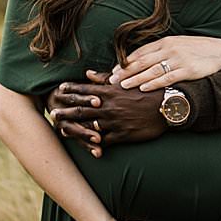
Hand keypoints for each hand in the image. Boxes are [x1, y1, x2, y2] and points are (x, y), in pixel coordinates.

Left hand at [48, 71, 168, 156]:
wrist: (167, 106)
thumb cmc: (147, 91)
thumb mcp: (126, 81)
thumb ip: (104, 78)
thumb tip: (88, 73)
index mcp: (109, 92)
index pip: (84, 90)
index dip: (70, 91)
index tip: (58, 91)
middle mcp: (108, 107)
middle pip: (81, 110)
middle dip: (66, 112)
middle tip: (53, 114)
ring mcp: (114, 122)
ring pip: (89, 127)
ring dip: (75, 130)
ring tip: (63, 131)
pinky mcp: (122, 134)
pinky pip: (105, 141)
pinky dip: (95, 144)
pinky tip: (86, 147)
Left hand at [107, 35, 220, 91]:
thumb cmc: (200, 52)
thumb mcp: (180, 46)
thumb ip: (163, 52)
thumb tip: (144, 61)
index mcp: (166, 42)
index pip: (140, 52)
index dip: (126, 62)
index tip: (114, 71)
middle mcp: (170, 48)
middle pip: (142, 61)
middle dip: (125, 71)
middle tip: (112, 80)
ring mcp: (179, 59)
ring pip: (151, 69)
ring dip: (135, 78)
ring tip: (122, 86)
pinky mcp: (189, 70)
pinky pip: (167, 77)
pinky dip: (154, 83)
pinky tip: (143, 88)